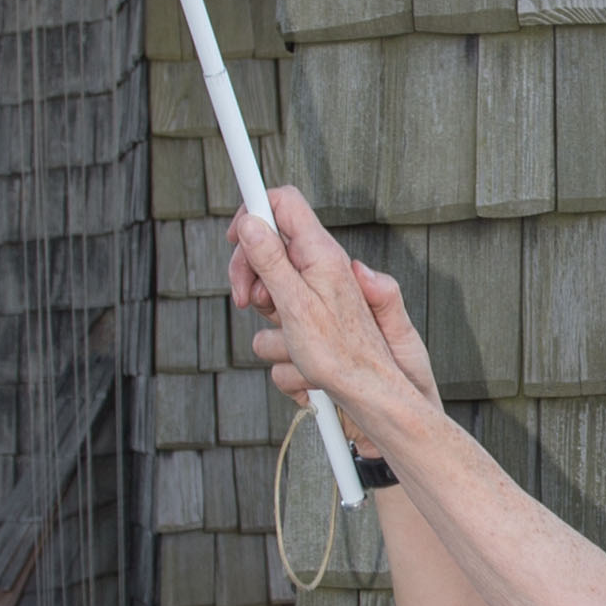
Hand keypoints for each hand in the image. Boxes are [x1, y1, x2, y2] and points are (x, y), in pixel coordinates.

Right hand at [229, 188, 440, 449]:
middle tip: (247, 300)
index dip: (255, 210)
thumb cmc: (343, 354)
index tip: (233, 235)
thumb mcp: (298, 303)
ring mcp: (314, 306)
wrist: (371, 401)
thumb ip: (272, 260)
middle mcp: (320, 274)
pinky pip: (278, 340)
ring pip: (268, 304)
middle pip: (268, 253)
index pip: (285, 205)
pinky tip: (306, 372)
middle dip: (251, 276)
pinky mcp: (310, 337)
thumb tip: (250, 220)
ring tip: (296, 345)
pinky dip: (286, 360)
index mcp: (321, 255)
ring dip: (272, 329)